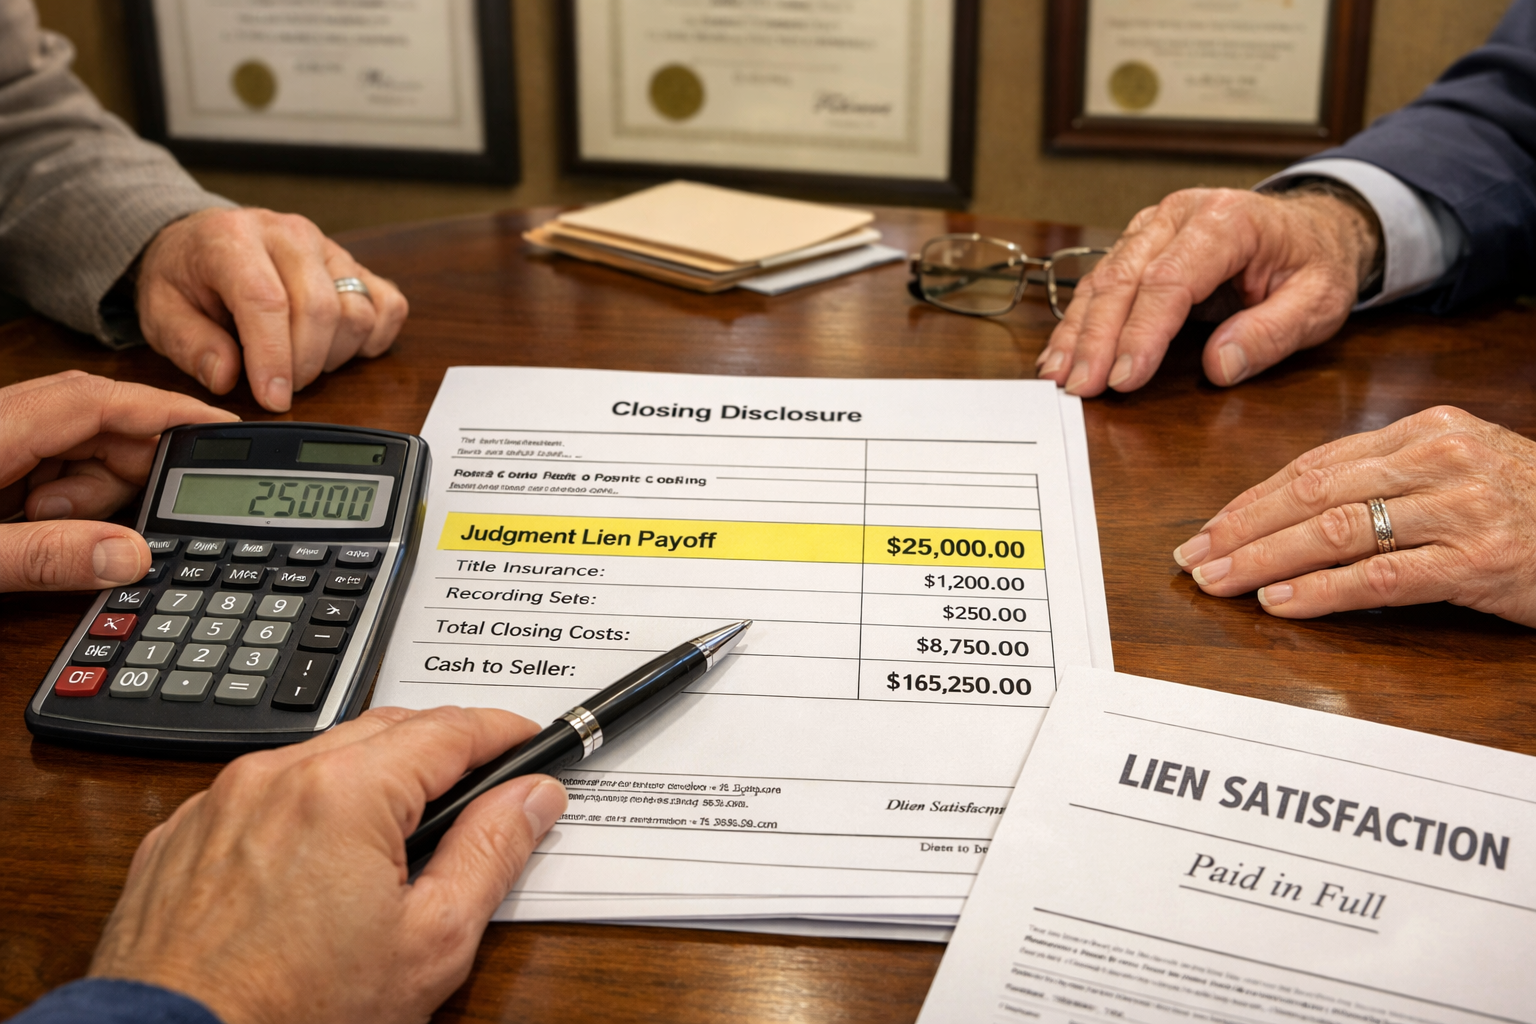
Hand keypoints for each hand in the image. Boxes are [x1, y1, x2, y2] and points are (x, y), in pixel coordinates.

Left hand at [0, 372, 235, 591]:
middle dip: (119, 477)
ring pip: (80, 449)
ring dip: (85, 495)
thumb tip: (131, 557)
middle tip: (109, 527)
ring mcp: (1, 439)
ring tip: (44, 528)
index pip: (100, 399)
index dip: (167, 409)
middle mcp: (4, 422)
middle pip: (100, 426)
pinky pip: (53, 466)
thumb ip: (47, 557)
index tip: (222, 427)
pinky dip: (64, 499)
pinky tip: (40, 526)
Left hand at [89, 706, 568, 1023]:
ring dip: (372, 775)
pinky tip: (321, 860)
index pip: (450, 728)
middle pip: (387, 728)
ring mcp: (220, 801)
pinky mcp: (182, 835)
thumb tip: (532, 797)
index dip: (503, 731)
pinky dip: (304, 806)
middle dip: (443, 748)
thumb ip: (491, 854)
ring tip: (401, 832)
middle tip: (481, 786)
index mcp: (346, 791)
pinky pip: (261, 793)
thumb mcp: (430, 942)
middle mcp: (275, 776)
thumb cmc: (294, 1013)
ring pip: (321, 756)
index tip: (530, 741)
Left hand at [136, 208, 409, 412]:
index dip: (273, 357)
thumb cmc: (187, 278)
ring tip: (302, 361)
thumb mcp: (162, 312)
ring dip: (335, 355)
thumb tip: (227, 377)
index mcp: (231, 238)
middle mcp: (288, 234)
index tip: (273, 399)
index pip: (265, 299)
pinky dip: (373, 338)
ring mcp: (329, 247)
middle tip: (280, 386)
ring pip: (358, 312)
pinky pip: (389, 306)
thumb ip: (191, 346)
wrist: (206, 241)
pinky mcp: (356, 264)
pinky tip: (339, 348)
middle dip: (304, 364)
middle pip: (320, 308)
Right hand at [1036, 187, 1378, 396]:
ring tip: (1060, 376)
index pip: (1171, 280)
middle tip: (1082, 386)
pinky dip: (1078, 321)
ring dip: (1078, 332)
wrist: (1311, 229)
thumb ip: (1273, 333)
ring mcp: (1152, 227)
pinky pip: (1099, 282)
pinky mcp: (1138, 245)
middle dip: (1098, 338)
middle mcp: (1180, 215)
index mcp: (1227, 220)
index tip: (1126, 378)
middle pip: (1124, 278)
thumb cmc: (1313, 263)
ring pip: (1102, 278)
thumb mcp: (1319, 302)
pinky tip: (1062, 353)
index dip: (1143, 332)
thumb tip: (1219, 365)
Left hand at [1171, 406, 1535, 625]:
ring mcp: (1462, 508)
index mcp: (1426, 431)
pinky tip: (1279, 602)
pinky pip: (1381, 576)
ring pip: (1337, 530)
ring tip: (1219, 582)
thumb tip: (1291, 510)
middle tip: (1192, 558)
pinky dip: (1321, 590)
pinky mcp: (1480, 560)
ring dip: (1265, 560)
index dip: (1252, 499)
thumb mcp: (1457, 476)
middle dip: (1242, 527)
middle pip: (1314, 492)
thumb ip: (1384, 482)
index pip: (1316, 464)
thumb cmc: (1528, 511)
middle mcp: (1440, 459)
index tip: (1208, 528)